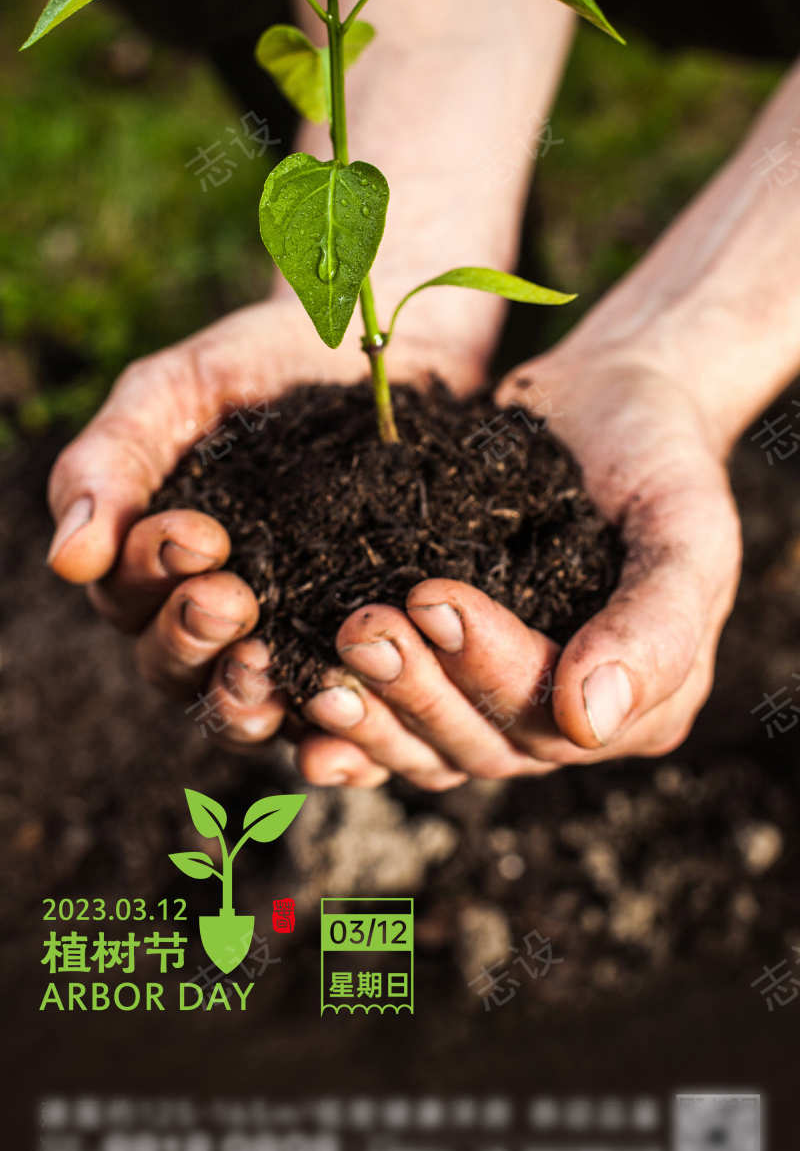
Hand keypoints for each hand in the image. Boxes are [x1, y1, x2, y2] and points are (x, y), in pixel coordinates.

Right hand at [45, 299, 427, 757]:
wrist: (390, 344)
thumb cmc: (264, 362)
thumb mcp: (176, 389)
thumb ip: (113, 461)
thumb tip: (67, 561)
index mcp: (154, 560)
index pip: (127, 596)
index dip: (151, 575)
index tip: (197, 535)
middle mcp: (211, 614)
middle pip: (173, 664)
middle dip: (191, 636)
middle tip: (229, 600)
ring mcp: (287, 641)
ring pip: (241, 704)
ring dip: (243, 698)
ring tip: (266, 666)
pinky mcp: (361, 656)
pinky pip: (334, 715)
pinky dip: (328, 728)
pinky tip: (337, 712)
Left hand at [296, 335, 741, 782]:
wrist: (610, 402)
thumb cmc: (662, 458)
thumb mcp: (689, 528)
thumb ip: (656, 625)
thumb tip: (587, 724)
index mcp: (640, 709)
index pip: (553, 718)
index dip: (488, 665)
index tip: (430, 595)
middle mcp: (567, 729)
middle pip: (480, 745)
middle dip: (414, 689)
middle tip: (359, 626)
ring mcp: (499, 708)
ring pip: (426, 747)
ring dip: (368, 711)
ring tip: (312, 658)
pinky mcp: (441, 675)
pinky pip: (389, 719)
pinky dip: (340, 719)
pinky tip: (287, 695)